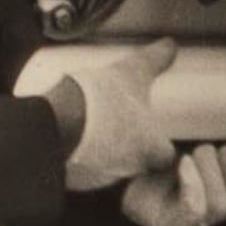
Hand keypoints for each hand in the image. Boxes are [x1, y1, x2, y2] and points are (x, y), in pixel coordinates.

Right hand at [59, 39, 178, 189]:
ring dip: (101, 149)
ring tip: (89, 123)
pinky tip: (70, 134)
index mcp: (151, 149)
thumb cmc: (100, 102)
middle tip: (116, 121)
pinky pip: (80, 169)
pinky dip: (78, 155)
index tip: (150, 131)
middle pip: (136, 162)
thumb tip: (170, 45)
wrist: (56, 124)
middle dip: (127, 145)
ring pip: (107, 166)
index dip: (159, 144)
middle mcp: (130, 169)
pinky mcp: (75, 181)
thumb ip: (155, 61)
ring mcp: (102, 178)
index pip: (166, 157)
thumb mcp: (132, 73)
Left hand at [121, 140, 225, 225]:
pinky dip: (194, 183)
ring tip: (193, 154)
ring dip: (210, 171)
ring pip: (220, 205)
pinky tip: (183, 163)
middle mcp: (214, 214)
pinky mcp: (172, 224)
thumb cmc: (167, 160)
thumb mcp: (211, 153)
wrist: (125, 167)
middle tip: (216, 147)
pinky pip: (194, 209)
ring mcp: (194, 222)